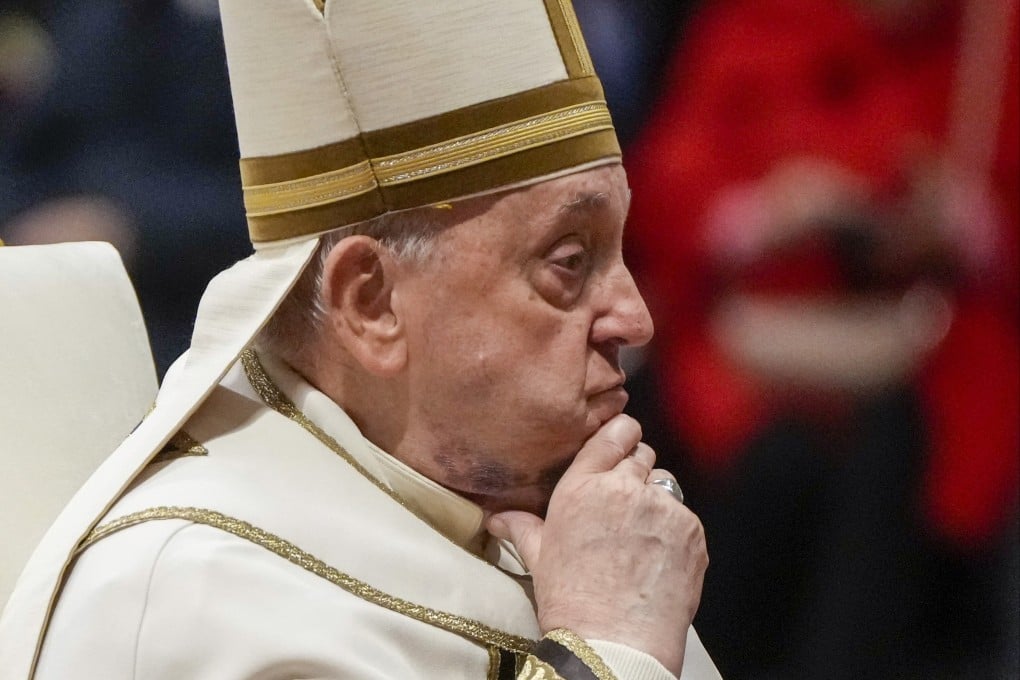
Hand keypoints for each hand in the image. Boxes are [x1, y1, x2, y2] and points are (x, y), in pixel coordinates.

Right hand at [486, 415, 707, 675]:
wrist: (615, 642)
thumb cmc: (572, 603)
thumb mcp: (540, 559)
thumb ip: (522, 527)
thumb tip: (496, 517)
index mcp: (581, 488)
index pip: (613, 435)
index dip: (622, 435)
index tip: (624, 441)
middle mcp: (623, 488)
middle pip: (642, 456)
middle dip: (636, 473)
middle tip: (627, 505)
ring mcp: (662, 508)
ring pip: (666, 485)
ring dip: (657, 501)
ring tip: (643, 537)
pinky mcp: (690, 530)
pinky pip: (685, 516)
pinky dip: (676, 531)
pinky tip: (660, 558)